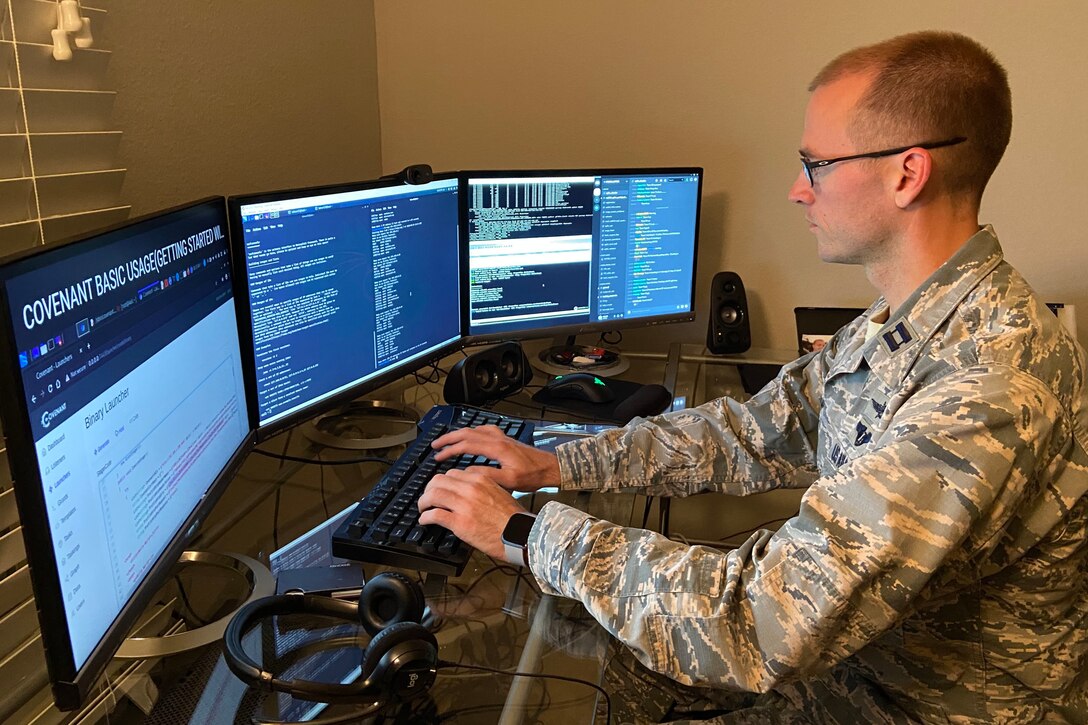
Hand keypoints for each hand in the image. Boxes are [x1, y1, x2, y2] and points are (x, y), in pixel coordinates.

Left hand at [417, 468, 524, 560]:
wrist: (520, 534)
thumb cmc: (512, 518)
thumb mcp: (498, 492)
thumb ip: (480, 488)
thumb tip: (464, 493)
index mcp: (480, 480)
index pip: (451, 474)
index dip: (441, 482)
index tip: (439, 489)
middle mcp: (470, 489)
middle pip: (438, 481)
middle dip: (428, 489)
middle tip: (427, 498)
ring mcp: (464, 505)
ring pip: (432, 495)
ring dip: (423, 502)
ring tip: (423, 509)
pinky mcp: (459, 523)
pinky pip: (434, 515)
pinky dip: (425, 517)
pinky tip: (424, 521)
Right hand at [432, 425, 560, 491]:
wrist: (550, 467)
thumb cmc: (533, 475)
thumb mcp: (510, 481)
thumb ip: (488, 475)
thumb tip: (468, 473)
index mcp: (496, 448)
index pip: (466, 445)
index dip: (450, 450)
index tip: (438, 457)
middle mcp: (497, 439)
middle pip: (467, 433)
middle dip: (449, 439)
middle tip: (435, 445)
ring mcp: (501, 437)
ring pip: (474, 430)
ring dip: (459, 435)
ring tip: (447, 441)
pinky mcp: (505, 439)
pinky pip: (483, 431)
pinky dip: (471, 433)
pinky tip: (470, 437)